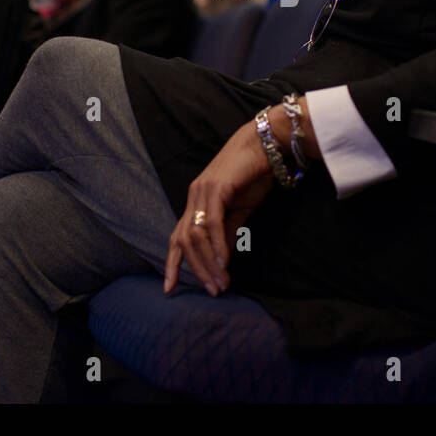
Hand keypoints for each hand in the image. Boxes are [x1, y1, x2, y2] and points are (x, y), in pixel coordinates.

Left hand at [164, 118, 274, 296]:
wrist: (266, 143)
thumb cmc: (254, 174)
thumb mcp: (240, 210)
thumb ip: (228, 232)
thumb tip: (222, 258)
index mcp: (196, 202)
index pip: (177, 237)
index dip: (172, 263)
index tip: (169, 288)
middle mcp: (194, 197)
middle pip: (185, 241)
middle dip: (197, 270)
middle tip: (213, 291)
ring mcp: (202, 191)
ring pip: (196, 235)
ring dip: (209, 263)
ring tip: (222, 283)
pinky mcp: (216, 188)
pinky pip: (212, 223)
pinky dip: (217, 245)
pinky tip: (224, 263)